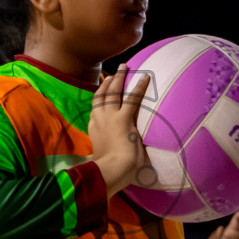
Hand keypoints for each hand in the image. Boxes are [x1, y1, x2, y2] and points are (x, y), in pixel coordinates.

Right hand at [89, 65, 149, 194]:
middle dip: (107, 83)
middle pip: (101, 96)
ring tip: (124, 67)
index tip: (103, 91)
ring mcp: (109, 118)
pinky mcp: (123, 118)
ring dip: (119, 78)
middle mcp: (99, 120)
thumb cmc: (111, 171)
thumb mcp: (106, 157)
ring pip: (113, 92)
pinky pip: (132, 98)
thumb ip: (111, 152)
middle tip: (113, 73)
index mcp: (94, 130)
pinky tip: (145, 77)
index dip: (99, 99)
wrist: (112, 171)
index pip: (95, 110)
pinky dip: (139, 86)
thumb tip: (119, 157)